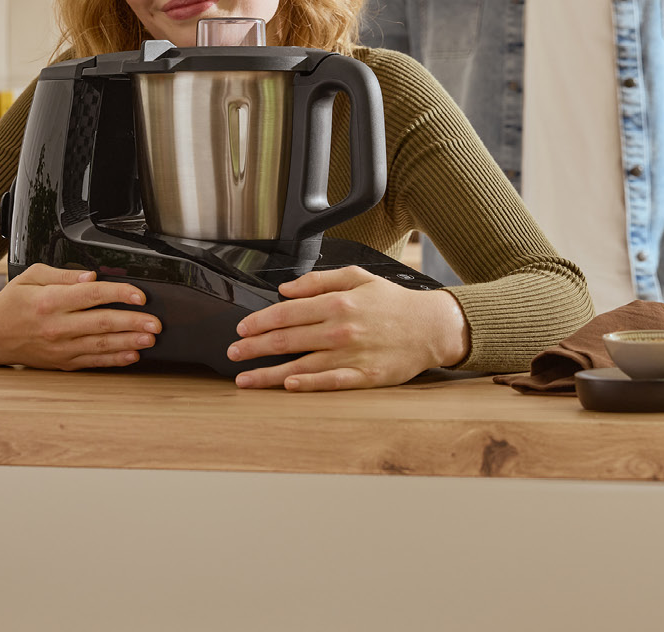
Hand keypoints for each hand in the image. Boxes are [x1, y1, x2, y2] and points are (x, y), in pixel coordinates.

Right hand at [0, 264, 158, 369]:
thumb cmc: (11, 303)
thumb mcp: (32, 276)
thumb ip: (63, 275)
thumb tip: (91, 276)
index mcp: (50, 301)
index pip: (92, 295)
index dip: (119, 294)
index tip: (140, 295)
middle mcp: (57, 326)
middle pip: (102, 323)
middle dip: (133, 323)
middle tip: (155, 323)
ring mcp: (60, 348)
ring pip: (101, 345)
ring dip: (129, 343)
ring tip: (149, 339)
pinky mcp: (61, 362)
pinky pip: (92, 362)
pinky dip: (113, 360)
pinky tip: (131, 356)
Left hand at [226, 266, 468, 391]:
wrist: (430, 327)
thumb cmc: (392, 303)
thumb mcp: (357, 277)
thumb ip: (318, 281)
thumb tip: (285, 289)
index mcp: (337, 303)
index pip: (286, 313)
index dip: (259, 321)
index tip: (241, 328)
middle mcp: (340, 329)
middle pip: (287, 340)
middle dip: (254, 348)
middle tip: (233, 354)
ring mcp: (351, 355)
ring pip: (301, 366)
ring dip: (268, 374)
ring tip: (245, 379)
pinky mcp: (364, 377)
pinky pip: (329, 382)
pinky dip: (307, 384)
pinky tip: (288, 386)